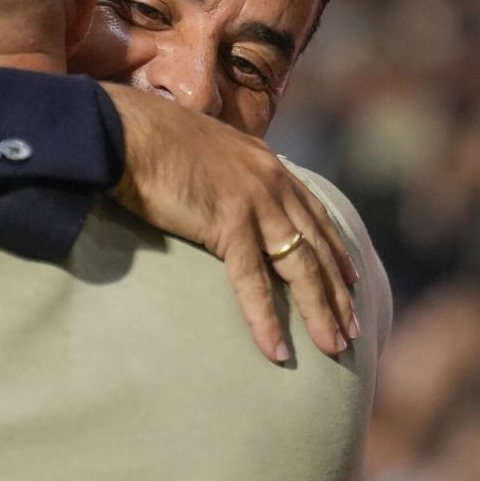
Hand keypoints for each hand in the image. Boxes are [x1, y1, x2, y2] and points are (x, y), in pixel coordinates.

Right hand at [103, 84, 359, 362]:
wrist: (126, 130)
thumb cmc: (151, 140)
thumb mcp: (206, 151)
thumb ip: (226, 174)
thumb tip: (221, 194)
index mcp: (266, 163)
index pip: (313, 212)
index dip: (335, 248)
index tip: (352, 279)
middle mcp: (271, 181)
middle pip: (316, 245)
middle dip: (338, 291)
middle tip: (354, 327)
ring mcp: (253, 201)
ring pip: (300, 266)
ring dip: (320, 311)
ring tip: (335, 346)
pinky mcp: (228, 222)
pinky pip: (253, 281)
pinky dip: (266, 319)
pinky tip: (277, 350)